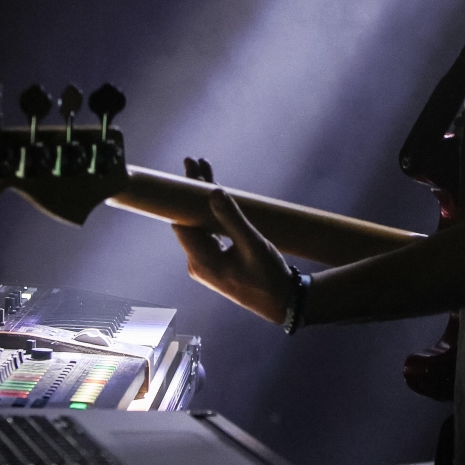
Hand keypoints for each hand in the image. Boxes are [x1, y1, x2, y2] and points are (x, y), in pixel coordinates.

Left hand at [172, 157, 295, 323]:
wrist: (282, 302)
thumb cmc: (268, 276)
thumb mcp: (253, 244)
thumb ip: (232, 218)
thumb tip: (214, 192)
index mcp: (201, 260)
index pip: (182, 221)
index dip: (184, 195)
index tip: (190, 171)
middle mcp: (198, 263)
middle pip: (189, 220)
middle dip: (193, 191)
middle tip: (195, 162)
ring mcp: (206, 263)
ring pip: (199, 224)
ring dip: (203, 199)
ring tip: (205, 171)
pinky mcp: (216, 262)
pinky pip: (209, 233)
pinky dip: (212, 214)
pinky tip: (216, 197)